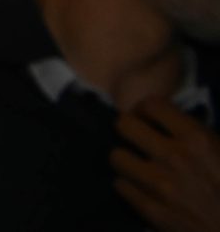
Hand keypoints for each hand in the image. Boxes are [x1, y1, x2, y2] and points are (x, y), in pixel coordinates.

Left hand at [114, 101, 219, 230]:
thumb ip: (195, 134)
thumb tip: (166, 121)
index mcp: (197, 140)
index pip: (152, 104)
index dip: (146, 109)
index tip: (146, 118)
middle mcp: (174, 157)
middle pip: (124, 125)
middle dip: (130, 129)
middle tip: (137, 138)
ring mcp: (159, 184)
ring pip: (117, 156)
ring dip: (127, 160)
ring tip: (139, 166)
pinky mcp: (150, 209)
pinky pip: (120, 185)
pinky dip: (130, 186)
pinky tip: (142, 188)